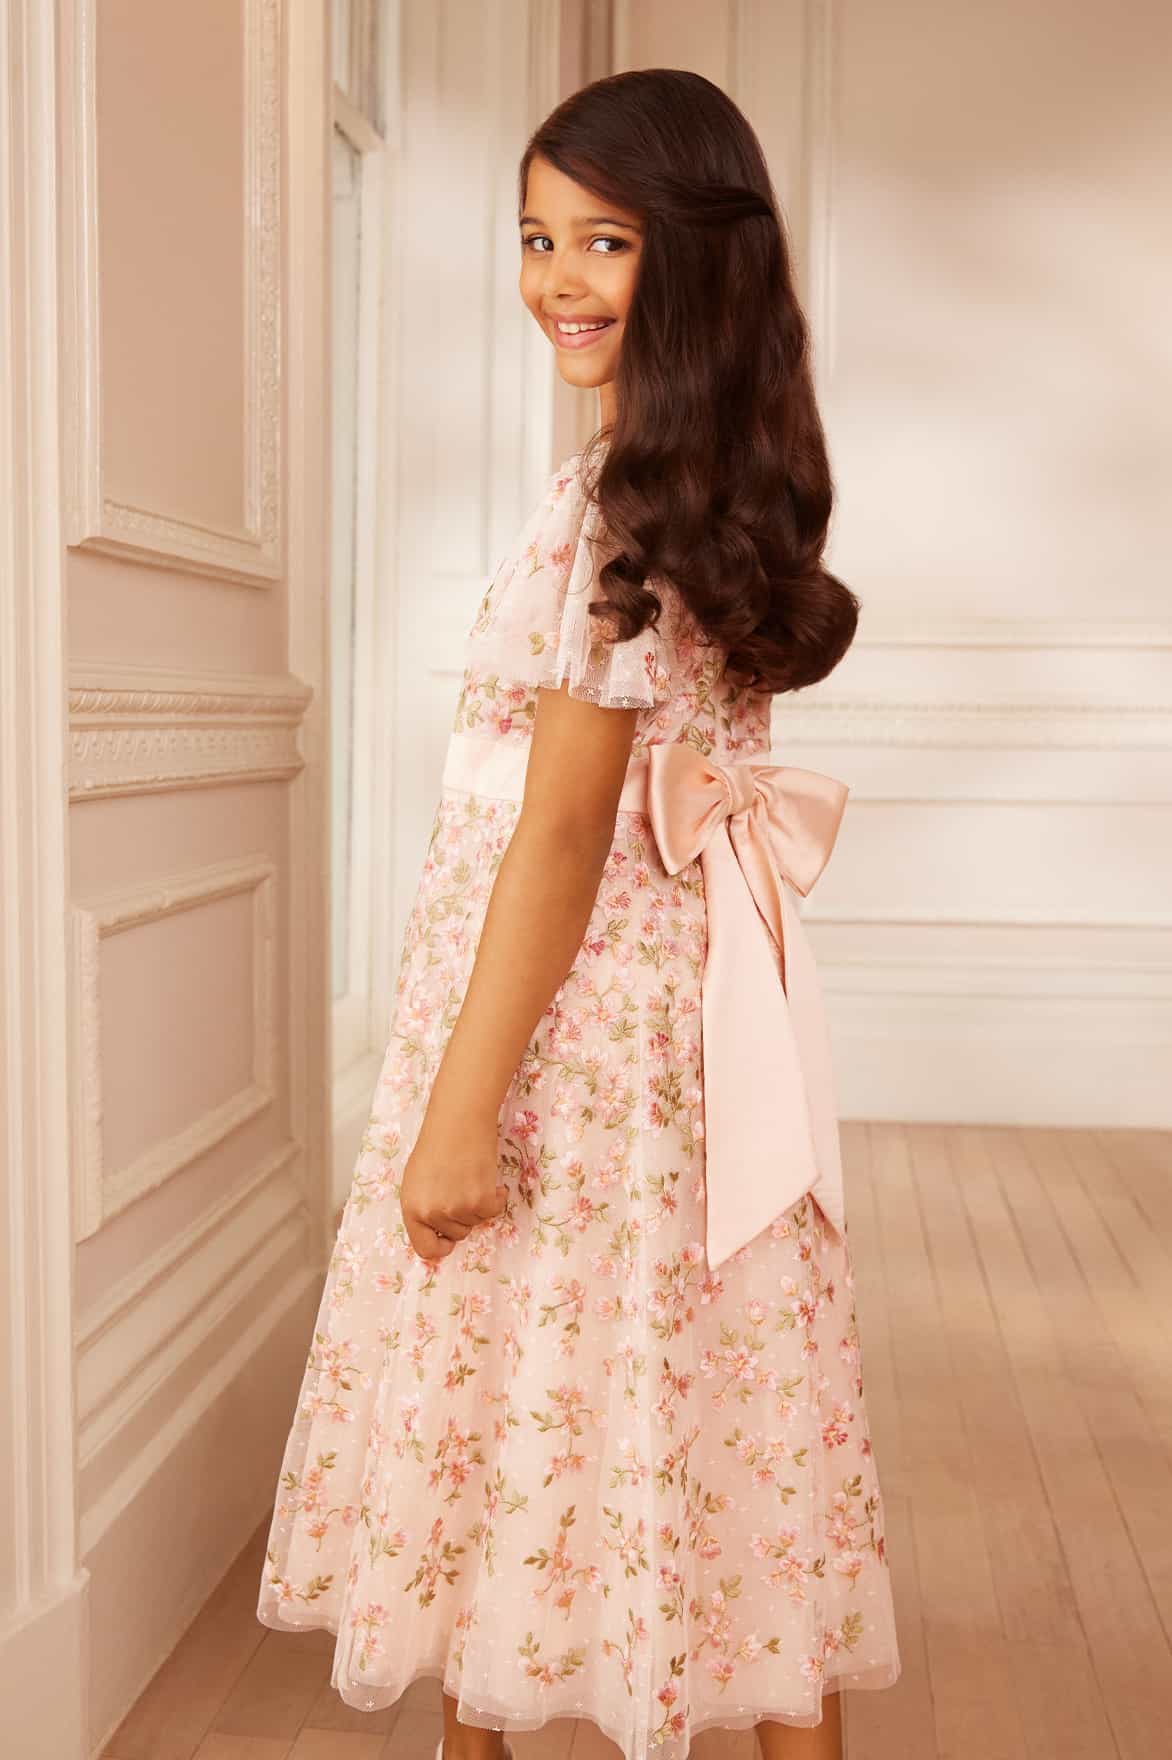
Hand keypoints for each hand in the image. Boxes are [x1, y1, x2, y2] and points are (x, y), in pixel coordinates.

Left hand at [399, 1110, 507, 1262]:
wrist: (458, 1120)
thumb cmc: (436, 1145)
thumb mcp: (417, 1181)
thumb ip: (424, 1209)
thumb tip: (437, 1235)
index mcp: (412, 1209)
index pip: (425, 1249)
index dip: (440, 1247)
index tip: (449, 1240)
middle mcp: (433, 1213)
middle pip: (456, 1235)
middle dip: (461, 1217)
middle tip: (460, 1188)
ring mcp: (457, 1208)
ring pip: (475, 1222)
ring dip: (478, 1204)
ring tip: (470, 1177)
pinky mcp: (481, 1200)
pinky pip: (493, 1211)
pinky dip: (495, 1198)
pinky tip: (488, 1180)